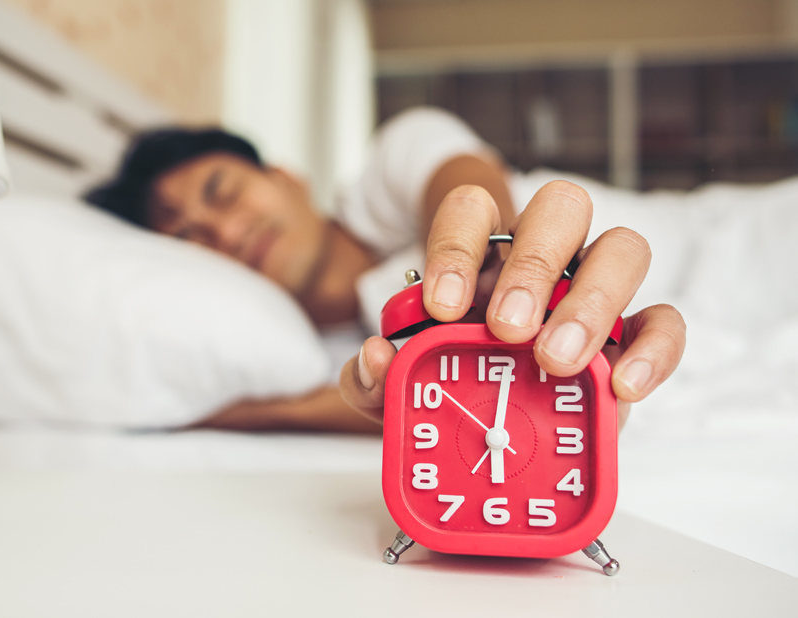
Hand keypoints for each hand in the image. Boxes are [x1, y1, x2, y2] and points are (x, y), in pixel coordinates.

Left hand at [340, 180, 686, 431]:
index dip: (458, 249)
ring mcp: (596, 288)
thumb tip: (377, 358)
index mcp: (482, 252)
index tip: (443, 306)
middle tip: (508, 328)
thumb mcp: (399, 384)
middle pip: (560, 208)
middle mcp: (545, 256)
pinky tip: (619, 387)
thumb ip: (372, 377)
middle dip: (533, 264)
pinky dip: (651, 349)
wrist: (497, 422)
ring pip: (623, 248)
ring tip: (556, 360)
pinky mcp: (635, 334)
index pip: (473, 211)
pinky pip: (664, 320)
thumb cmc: (449, 379)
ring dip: (592, 299)